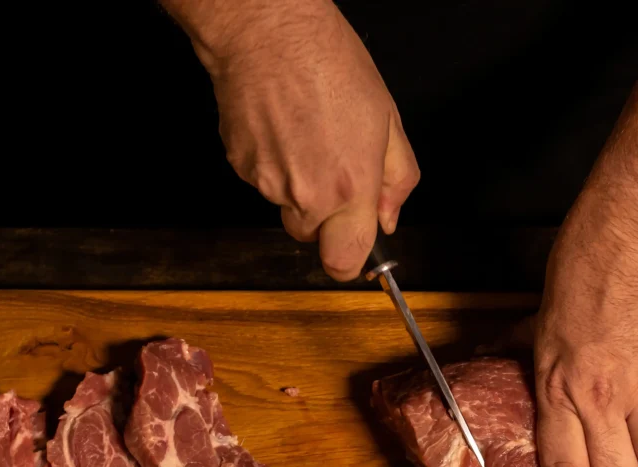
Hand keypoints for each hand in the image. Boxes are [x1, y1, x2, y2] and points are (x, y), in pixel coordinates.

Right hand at [188, 0, 419, 280]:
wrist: (267, 32)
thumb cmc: (329, 63)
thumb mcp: (388, 119)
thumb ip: (397, 179)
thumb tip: (389, 217)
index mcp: (350, 186)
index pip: (344, 262)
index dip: (350, 259)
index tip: (354, 243)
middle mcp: (307, 194)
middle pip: (312, 237)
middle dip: (323, 216)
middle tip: (331, 169)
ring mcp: (268, 184)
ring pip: (286, 207)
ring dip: (296, 185)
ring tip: (305, 135)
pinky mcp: (240, 167)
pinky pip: (262, 182)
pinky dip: (272, 164)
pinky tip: (281, 128)